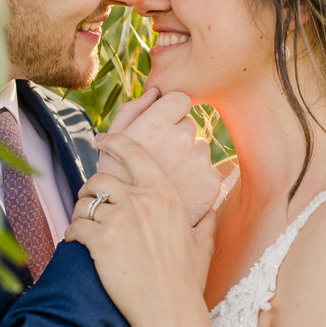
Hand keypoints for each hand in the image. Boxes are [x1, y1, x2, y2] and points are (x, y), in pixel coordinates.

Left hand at [67, 134, 215, 326]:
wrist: (170, 312)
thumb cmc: (187, 282)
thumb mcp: (203, 244)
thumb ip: (206, 219)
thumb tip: (212, 207)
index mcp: (165, 195)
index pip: (135, 153)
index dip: (114, 143)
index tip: (102, 141)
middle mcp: (142, 201)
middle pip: (100, 178)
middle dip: (90, 189)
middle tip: (90, 202)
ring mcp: (119, 220)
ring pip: (84, 203)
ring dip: (80, 214)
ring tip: (84, 227)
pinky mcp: (100, 241)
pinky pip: (75, 226)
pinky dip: (72, 234)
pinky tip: (78, 243)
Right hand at [97, 88, 220, 226]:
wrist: (132, 234)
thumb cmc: (116, 185)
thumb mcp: (112, 145)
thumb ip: (133, 111)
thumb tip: (155, 92)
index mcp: (157, 125)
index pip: (180, 99)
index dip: (169, 111)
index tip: (160, 126)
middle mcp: (183, 139)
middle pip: (189, 124)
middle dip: (176, 136)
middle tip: (158, 159)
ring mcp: (201, 162)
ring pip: (200, 148)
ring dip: (187, 158)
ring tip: (166, 179)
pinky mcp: (213, 184)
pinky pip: (208, 170)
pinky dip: (196, 180)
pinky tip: (179, 192)